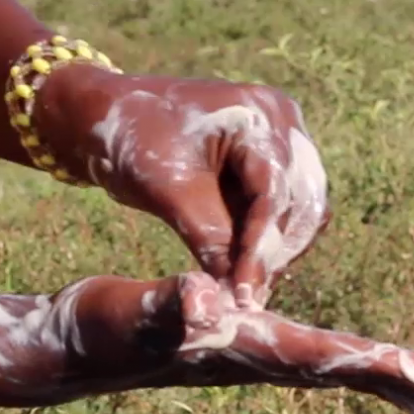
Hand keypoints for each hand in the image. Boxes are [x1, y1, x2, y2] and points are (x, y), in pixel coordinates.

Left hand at [36, 66, 329, 308]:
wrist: (112, 118)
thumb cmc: (133, 141)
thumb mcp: (168, 191)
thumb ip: (209, 238)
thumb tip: (236, 296)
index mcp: (259, 113)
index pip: (274, 193)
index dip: (261, 249)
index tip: (246, 296)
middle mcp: (282, 121)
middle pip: (300, 202)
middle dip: (274, 254)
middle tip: (247, 300)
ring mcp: (282, 139)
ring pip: (302, 210)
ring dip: (276, 251)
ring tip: (246, 290)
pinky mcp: (272, 160)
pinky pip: (287, 208)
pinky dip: (269, 240)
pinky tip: (246, 269)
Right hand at [53, 272, 413, 413]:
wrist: (73, 349)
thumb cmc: (100, 328)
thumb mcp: (131, 309)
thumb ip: (167, 307)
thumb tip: (202, 301)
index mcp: (249, 349)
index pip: (331, 358)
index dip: (386, 367)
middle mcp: (259, 361)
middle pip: (344, 374)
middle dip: (401, 385)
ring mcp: (251, 358)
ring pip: (332, 369)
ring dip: (382, 379)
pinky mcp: (240, 346)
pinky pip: (309, 356)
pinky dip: (346, 360)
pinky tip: (358, 361)